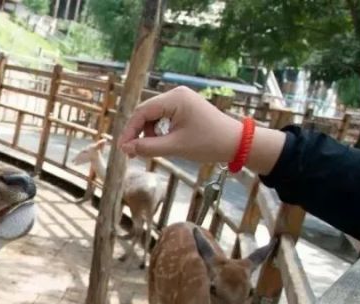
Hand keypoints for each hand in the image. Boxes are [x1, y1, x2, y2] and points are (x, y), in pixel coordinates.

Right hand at [118, 86, 285, 174]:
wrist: (236, 142)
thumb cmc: (208, 143)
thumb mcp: (175, 147)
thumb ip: (148, 147)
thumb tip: (126, 149)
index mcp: (174, 98)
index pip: (142, 112)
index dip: (130, 131)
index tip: (123, 149)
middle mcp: (176, 94)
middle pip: (146, 113)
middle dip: (139, 133)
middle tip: (133, 153)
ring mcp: (181, 100)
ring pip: (154, 116)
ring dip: (149, 134)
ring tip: (153, 150)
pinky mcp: (185, 107)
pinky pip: (164, 118)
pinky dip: (160, 132)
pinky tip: (163, 143)